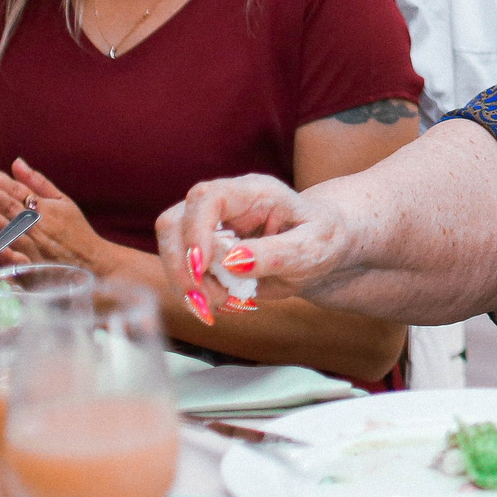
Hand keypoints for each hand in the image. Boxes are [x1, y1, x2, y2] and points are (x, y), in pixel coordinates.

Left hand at [0, 158, 115, 272]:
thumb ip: (38, 183)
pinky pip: (12, 263)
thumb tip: (16, 163)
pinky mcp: (29, 271)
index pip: (14, 190)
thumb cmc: (76, 232)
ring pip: (8, 231)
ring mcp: (32, 248)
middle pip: (9, 206)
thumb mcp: (63, 202)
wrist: (94, 265)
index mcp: (44, 208)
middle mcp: (36, 226)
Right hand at [155, 173, 360, 315]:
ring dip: (190, 286)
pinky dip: (197, 294)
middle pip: (174, 223)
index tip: (204, 268)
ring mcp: (212, 226)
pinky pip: (184, 271)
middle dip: (183, 267)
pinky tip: (227, 303)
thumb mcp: (313, 248)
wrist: (324, 250)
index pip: (206, 197)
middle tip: (209, 300)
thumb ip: (276, 254)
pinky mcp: (206, 251)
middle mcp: (227, 204)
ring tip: (227, 303)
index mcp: (255, 192)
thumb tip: (231, 260)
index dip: (196, 231)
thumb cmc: (325, 240)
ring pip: (172, 250)